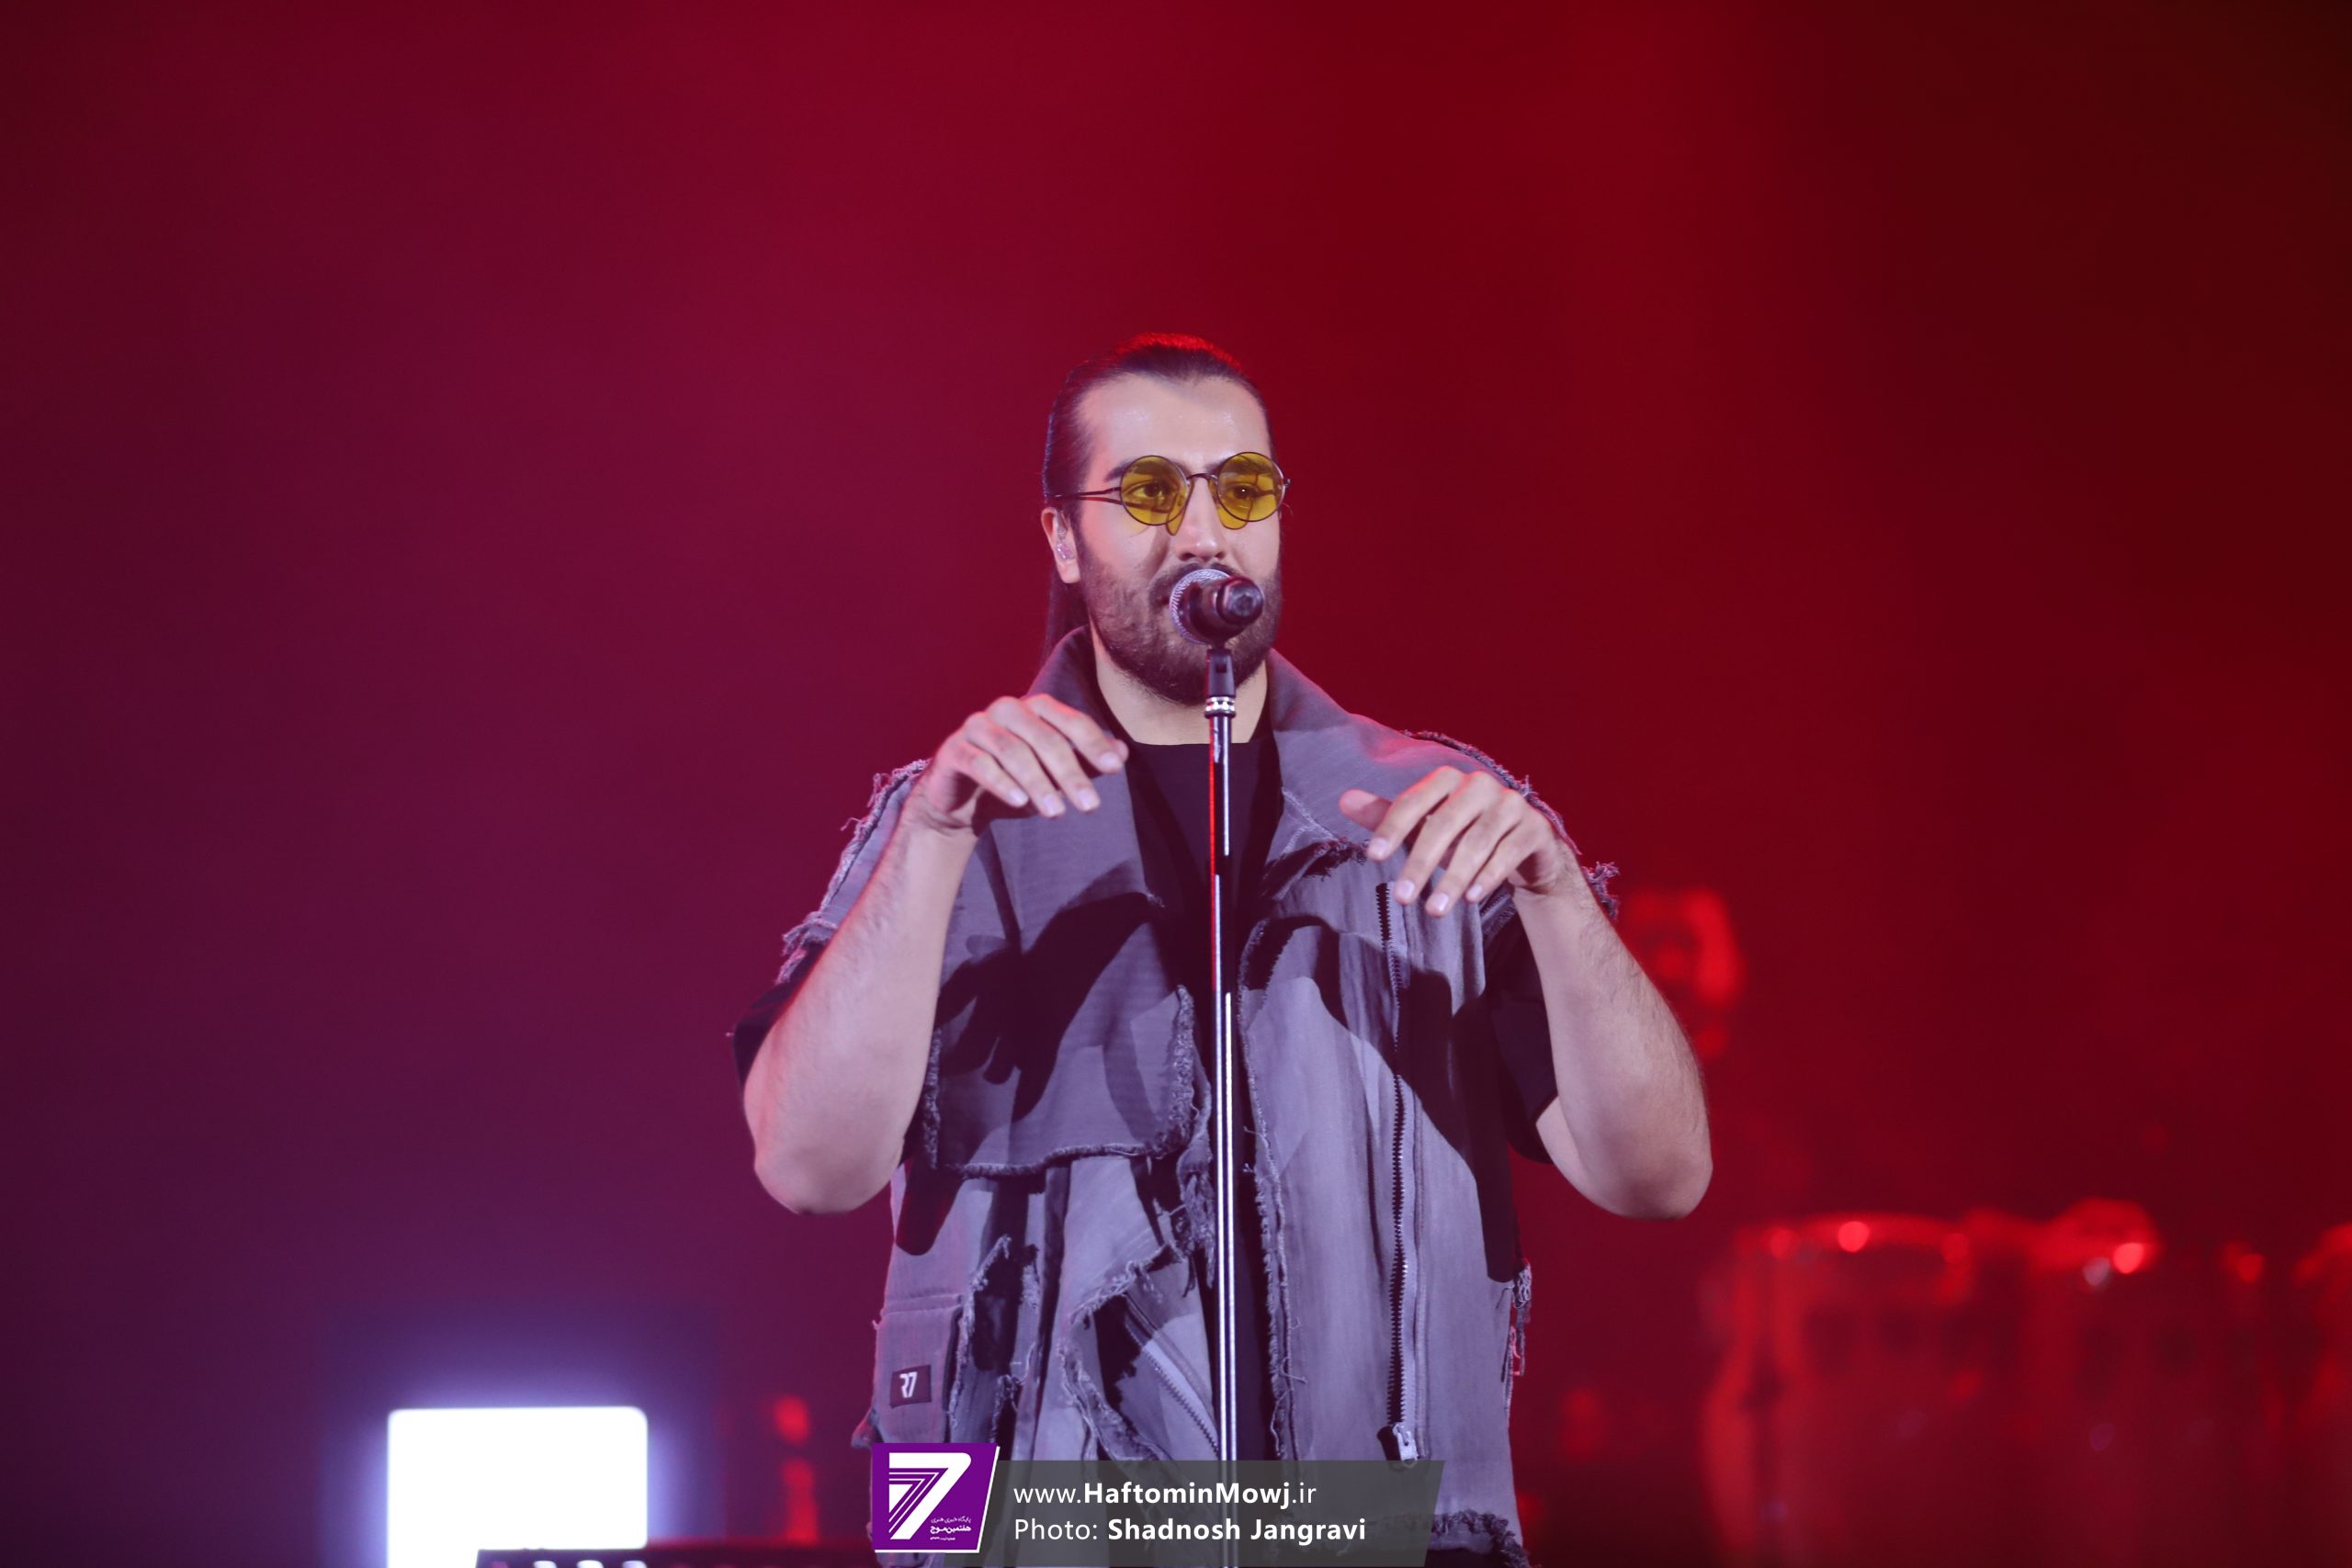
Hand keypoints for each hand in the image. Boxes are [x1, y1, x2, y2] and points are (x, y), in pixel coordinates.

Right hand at [904, 694, 1128, 838]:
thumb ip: (1085, 761)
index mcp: (1035, 708)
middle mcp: (1006, 709)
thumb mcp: (1054, 774)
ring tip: (1057, 813)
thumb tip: (1123, 753)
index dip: (1093, 744)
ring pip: (1013, 751)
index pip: (1070, 721)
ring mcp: (977, 727)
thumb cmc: (1014, 781)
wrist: (961, 801)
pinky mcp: (954, 750)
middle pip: (1045, 738)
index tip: (1115, 769)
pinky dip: (1002, 784)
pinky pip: (980, 764)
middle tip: (1091, 806)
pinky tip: (1020, 803)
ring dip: (1038, 783)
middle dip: (1071, 773)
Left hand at [1338, 767, 1574, 916]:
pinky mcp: (1534, 828)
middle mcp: (1480, 785)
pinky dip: (1488, 877)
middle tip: (1401, 898)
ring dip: (1454, 879)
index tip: (1371, 857)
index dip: (1391, 827)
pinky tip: (1471, 899)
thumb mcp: (1424, 828)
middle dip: (1420, 863)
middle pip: (1444, 824)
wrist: (1523, 847)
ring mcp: (1511, 805)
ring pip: (1478, 843)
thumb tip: (1343, 800)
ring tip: (1434, 911)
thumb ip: (1387, 816)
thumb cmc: (1463, 834)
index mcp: (1448, 779)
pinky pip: (1508, 853)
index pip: (1413, 801)